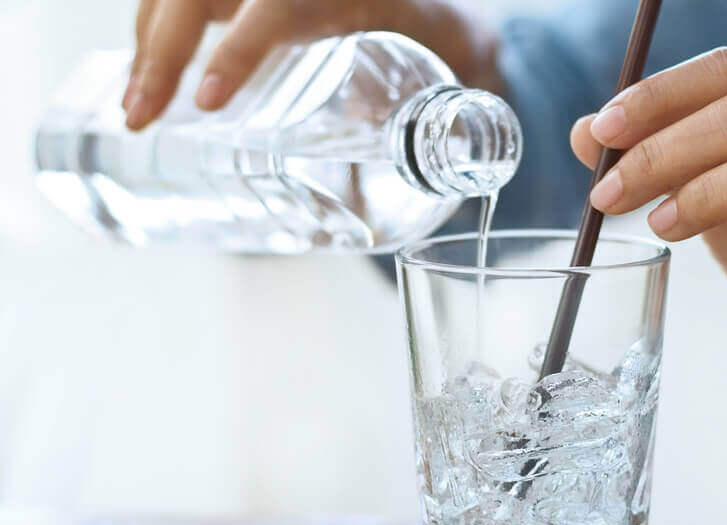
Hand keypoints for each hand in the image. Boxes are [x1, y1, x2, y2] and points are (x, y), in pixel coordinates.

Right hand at [123, 0, 499, 129]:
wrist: (435, 4)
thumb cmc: (444, 29)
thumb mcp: (454, 58)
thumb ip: (451, 107)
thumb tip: (446, 170)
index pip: (277, 8)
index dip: (238, 53)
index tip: (207, 104)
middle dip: (162, 49)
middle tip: (142, 116)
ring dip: (149, 42)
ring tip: (137, 107)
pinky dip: (159, 31)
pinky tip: (151, 79)